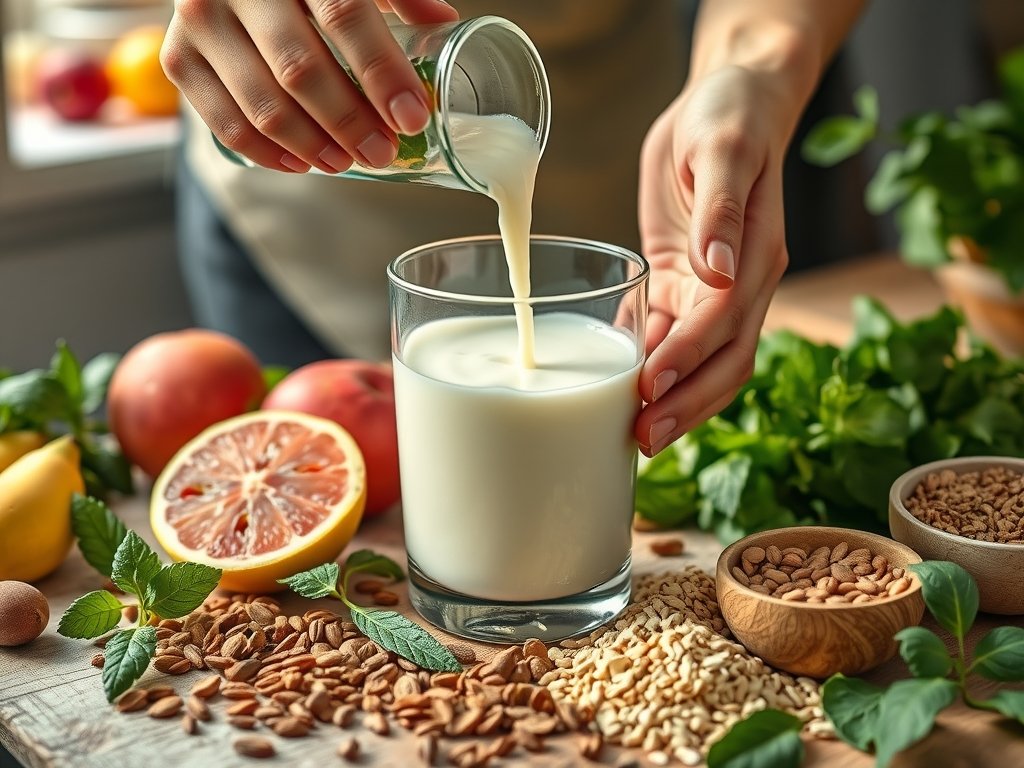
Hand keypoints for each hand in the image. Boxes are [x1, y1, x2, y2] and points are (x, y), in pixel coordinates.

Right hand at [161, 0, 457, 173]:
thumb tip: (443, 24)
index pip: (344, 15)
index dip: (381, 71)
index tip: (412, 117)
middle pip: (300, 69)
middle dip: (350, 122)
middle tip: (384, 152)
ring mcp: (200, 21)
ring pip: (262, 105)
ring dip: (313, 146)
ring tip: (348, 163)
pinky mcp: (179, 57)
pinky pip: (223, 124)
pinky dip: (268, 153)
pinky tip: (302, 164)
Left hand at [635, 65, 794, 455]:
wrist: (726, 102)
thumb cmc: (731, 116)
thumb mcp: (724, 148)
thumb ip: (722, 210)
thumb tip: (720, 269)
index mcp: (756, 258)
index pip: (723, 324)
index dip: (688, 357)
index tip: (651, 385)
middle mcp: (738, 285)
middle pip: (720, 363)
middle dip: (684, 404)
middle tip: (641, 438)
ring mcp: (710, 289)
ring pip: (696, 362)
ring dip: (669, 400)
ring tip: (629, 433)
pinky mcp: (680, 281)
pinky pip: (665, 334)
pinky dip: (644, 362)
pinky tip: (615, 386)